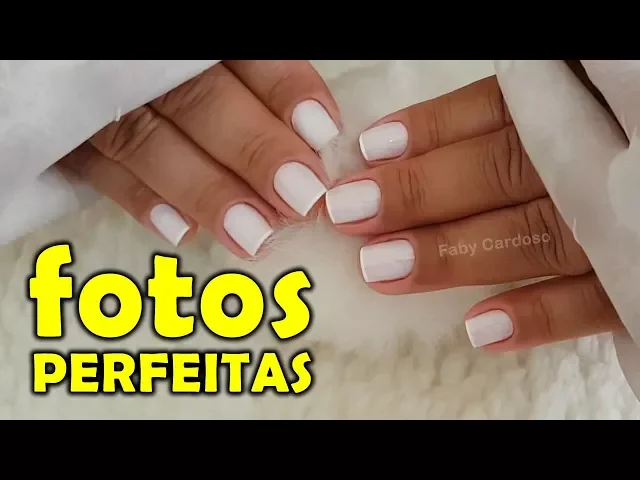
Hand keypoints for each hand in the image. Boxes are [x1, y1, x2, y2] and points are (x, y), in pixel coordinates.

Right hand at [56, 61, 339, 256]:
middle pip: (197, 99)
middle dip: (253, 148)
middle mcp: (137, 62)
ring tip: (254, 233)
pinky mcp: (61, 131)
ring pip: (146, 139)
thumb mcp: (209, 63)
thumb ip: (256, 78)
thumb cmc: (168, 74)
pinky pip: (91, 166)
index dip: (283, 88)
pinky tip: (183, 231)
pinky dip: (137, 199)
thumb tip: (313, 131)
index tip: (322, 131)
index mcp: (184, 39)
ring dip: (205, 188)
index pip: (241, 53)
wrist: (82, 71)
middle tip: (300, 197)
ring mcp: (93, 97)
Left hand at [325, 76, 623, 350]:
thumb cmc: (628, 120)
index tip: (366, 151)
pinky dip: (542, 314)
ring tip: (382, 270)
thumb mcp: (586, 90)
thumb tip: (404, 142)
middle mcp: (607, 156)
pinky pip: (599, 298)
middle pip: (504, 172)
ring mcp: (629, 217)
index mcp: (590, 99)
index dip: (431, 131)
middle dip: (423, 193)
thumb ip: (518, 111)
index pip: (500, 111)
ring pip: (537, 233)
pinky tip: (480, 329)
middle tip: (350, 213)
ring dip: (455, 253)